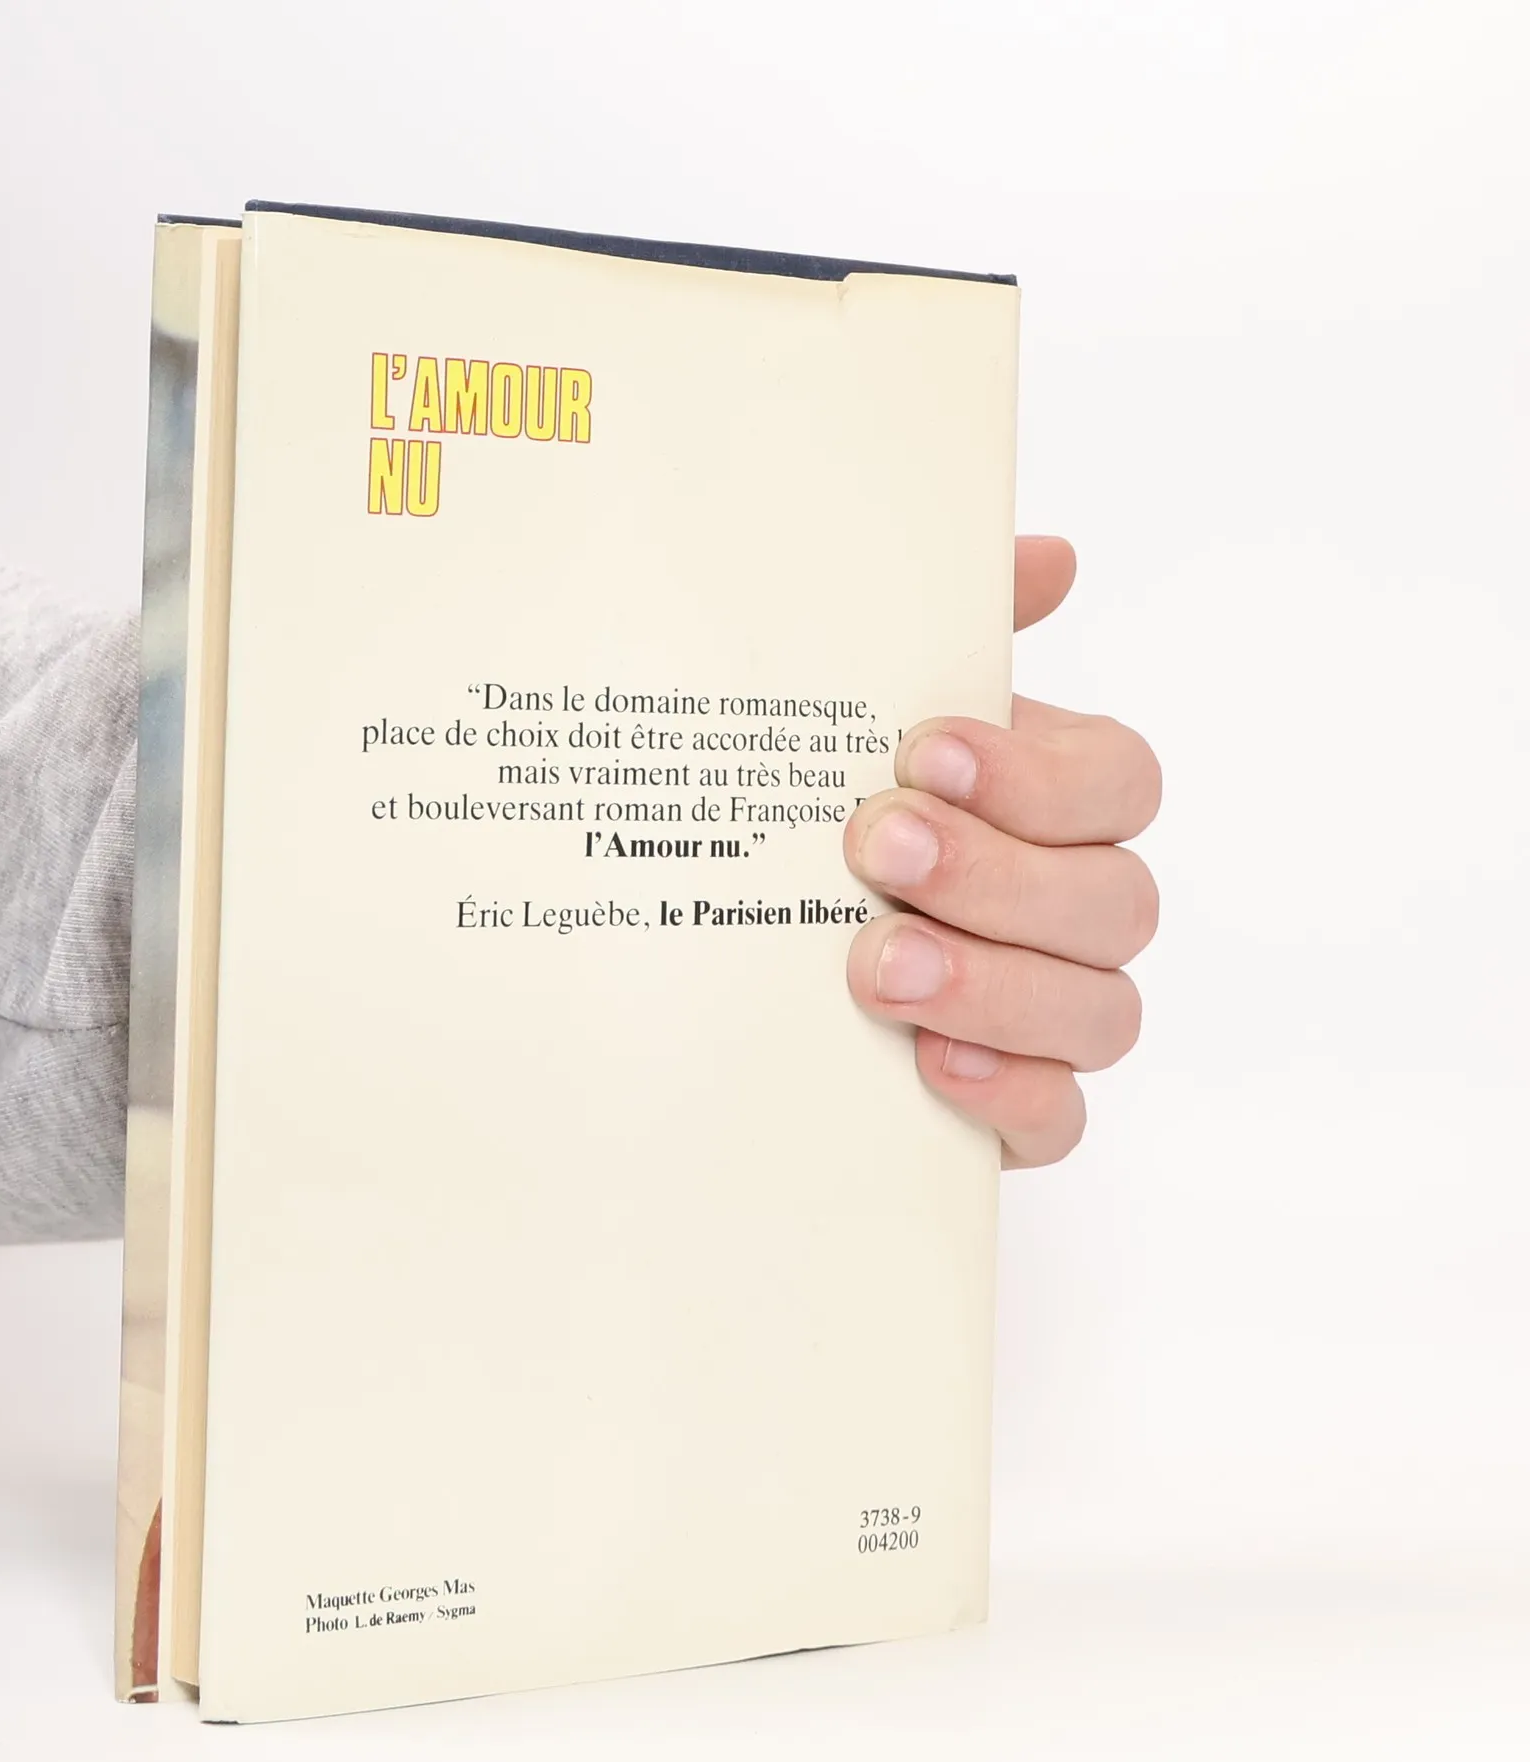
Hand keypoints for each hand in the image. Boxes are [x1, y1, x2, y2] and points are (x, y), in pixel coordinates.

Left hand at [842, 536, 1159, 1167]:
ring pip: (1100, 1011)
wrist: (731, 972)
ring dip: (995, 984)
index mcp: (1051, 805)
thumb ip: (945, 637)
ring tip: (878, 967)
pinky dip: (1010, 1093)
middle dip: (998, 875)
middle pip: (1116, 901)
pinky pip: (1060, 1117)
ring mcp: (1053, 1015)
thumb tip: (1044, 557)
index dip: (1038, 774)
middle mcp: (1073, 908)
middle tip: (877, 851)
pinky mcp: (1016, 1108)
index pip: (1118, 783)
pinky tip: (931, 1069)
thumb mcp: (849, 723)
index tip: (922, 752)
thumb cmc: (815, 826)